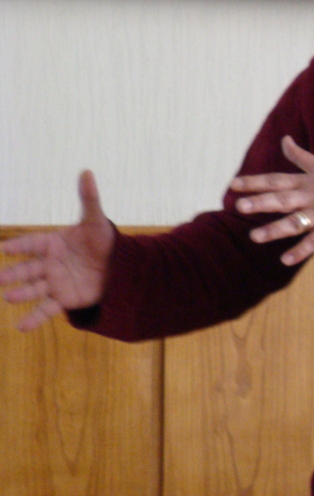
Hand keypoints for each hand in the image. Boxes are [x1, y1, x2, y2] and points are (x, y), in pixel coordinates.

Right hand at [0, 170, 114, 330]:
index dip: (19, 246)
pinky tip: (21, 327)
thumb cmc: (103, 241)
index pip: (32, 243)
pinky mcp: (64, 299)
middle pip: (27, 268)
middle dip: (13, 273)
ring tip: (9, 296)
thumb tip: (86, 171)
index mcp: (53, 243)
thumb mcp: (97, 221)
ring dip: (21, 293)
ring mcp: (54, 282)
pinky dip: (34, 318)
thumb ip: (89, 199)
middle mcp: (49, 264)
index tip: (5, 248)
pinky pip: (46, 309)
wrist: (118, 266)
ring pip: (33, 289)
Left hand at [230, 136, 313, 265]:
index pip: (276, 180)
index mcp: (306, 182)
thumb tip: (284, 138)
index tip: (233, 184)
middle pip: (282, 199)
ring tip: (255, 236)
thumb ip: (299, 156)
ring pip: (296, 222)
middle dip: (261, 202)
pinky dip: (301, 251)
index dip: (255, 182)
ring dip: (275, 230)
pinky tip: (285, 260)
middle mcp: (311, 197)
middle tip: (240, 206)